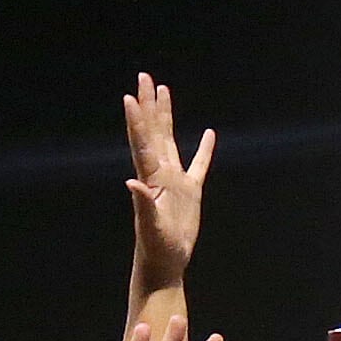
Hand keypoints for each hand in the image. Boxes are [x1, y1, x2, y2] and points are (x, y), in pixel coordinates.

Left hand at [124, 72, 215, 287]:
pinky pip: (199, 164)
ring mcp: (175, 180)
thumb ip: (142, 203)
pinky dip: (204, 149)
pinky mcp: (191, 191)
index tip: (131, 96)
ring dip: (166, 115)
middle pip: (153, 131)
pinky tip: (209, 134)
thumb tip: (132, 182)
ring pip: (170, 139)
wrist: (164, 262)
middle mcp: (160, 173)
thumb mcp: (150, 226)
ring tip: (164, 91)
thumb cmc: (156, 248)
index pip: (142, 142)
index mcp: (151, 178)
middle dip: (149, 104)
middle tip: (145, 78)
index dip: (137, 119)